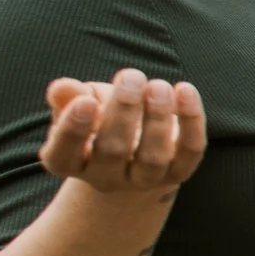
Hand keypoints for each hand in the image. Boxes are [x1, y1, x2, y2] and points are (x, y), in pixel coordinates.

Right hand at [39, 70, 205, 192]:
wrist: (135, 149)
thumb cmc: (100, 118)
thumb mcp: (78, 105)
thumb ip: (67, 97)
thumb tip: (64, 87)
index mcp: (70, 163)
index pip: (63, 155)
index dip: (72, 130)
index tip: (86, 101)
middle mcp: (105, 178)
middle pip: (112, 151)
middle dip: (123, 110)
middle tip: (132, 76)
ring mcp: (143, 179)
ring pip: (153, 157)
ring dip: (157, 118)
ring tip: (158, 86)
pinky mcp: (178, 172)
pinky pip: (190, 151)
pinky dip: (191, 121)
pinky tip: (185, 90)